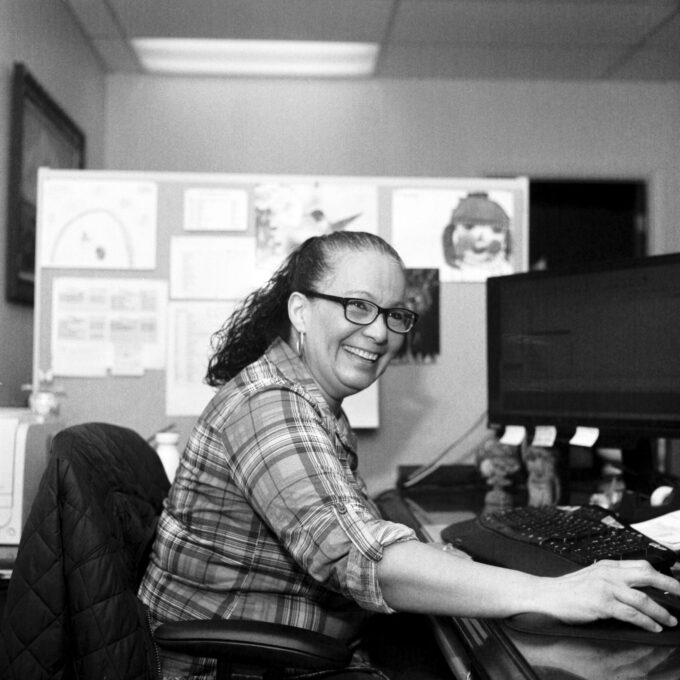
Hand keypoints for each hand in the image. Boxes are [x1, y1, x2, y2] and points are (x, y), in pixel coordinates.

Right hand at [544, 560, 679, 631]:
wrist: (546, 595)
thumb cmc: (568, 590)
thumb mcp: (592, 577)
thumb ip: (613, 580)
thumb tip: (638, 590)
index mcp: (607, 565)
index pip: (642, 565)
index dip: (662, 574)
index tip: (674, 583)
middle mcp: (608, 573)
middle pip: (647, 574)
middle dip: (670, 586)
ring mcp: (605, 587)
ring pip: (642, 597)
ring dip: (661, 611)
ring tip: (670, 620)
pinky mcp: (601, 603)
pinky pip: (631, 613)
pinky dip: (646, 621)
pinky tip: (653, 626)